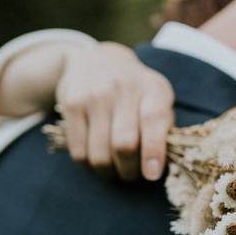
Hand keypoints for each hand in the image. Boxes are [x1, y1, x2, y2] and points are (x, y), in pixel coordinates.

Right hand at [55, 42, 173, 180]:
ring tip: (114, 169)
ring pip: (99, 153)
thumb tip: (157, 168)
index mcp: (153, 88)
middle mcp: (123, 87)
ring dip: (108, 172)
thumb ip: (163, 128)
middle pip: (124, 144)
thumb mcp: (158, 98)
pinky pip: (78, 151)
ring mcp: (94, 95)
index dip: (153, 153)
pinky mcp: (71, 104)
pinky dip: (89, 165)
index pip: (153, 122)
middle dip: (129, 170)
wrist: (98, 59)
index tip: (151, 175)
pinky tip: (95, 160)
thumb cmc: (137, 90)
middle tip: (132, 175)